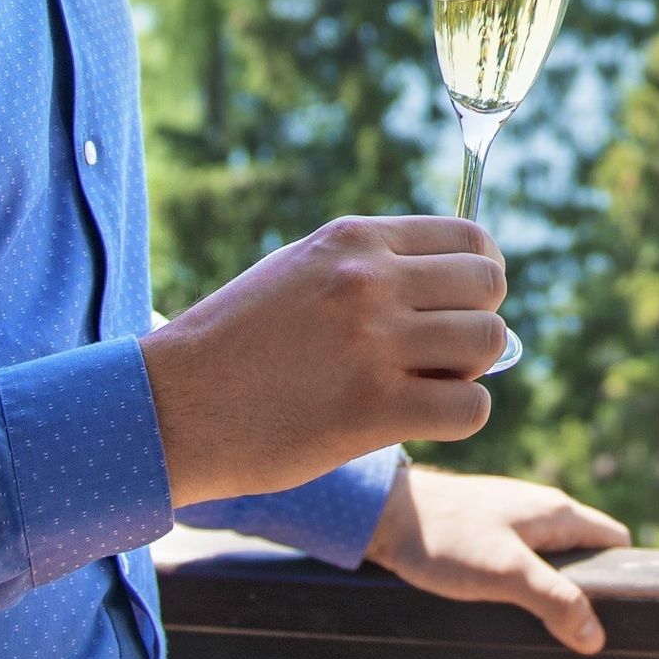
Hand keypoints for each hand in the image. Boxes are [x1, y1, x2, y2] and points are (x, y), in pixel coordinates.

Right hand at [144, 216, 507, 506]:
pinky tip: (417, 420)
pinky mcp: (372, 409)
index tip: (460, 307)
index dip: (480, 277)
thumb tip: (454, 288)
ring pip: (489, 343)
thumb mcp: (299, 272)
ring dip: (468, 371)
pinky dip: (459, 417)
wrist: (169, 407)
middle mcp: (369, 281)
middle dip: (476, 321)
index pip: (471, 238)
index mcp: (353, 240)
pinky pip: (470, 407)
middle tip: (441, 354)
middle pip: (490, 286)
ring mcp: (372, 343)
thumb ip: (371, 269)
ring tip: (424, 387)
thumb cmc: (233, 345)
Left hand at [363, 464, 632, 654]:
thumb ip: (554, 599)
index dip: (625, 576)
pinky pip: (518, 560)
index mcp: (557, 512)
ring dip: (549, 592)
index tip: (620, 616)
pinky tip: (503, 610)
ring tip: (540, 631)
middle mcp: (539, 510)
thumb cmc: (445, 537)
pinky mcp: (482, 531)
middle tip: (576, 636)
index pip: (615, 541)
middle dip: (586, 592)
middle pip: (584, 553)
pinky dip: (521, 585)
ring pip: (549, 559)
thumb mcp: (506, 574)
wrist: (383, 513)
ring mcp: (509, 518)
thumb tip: (595, 635)